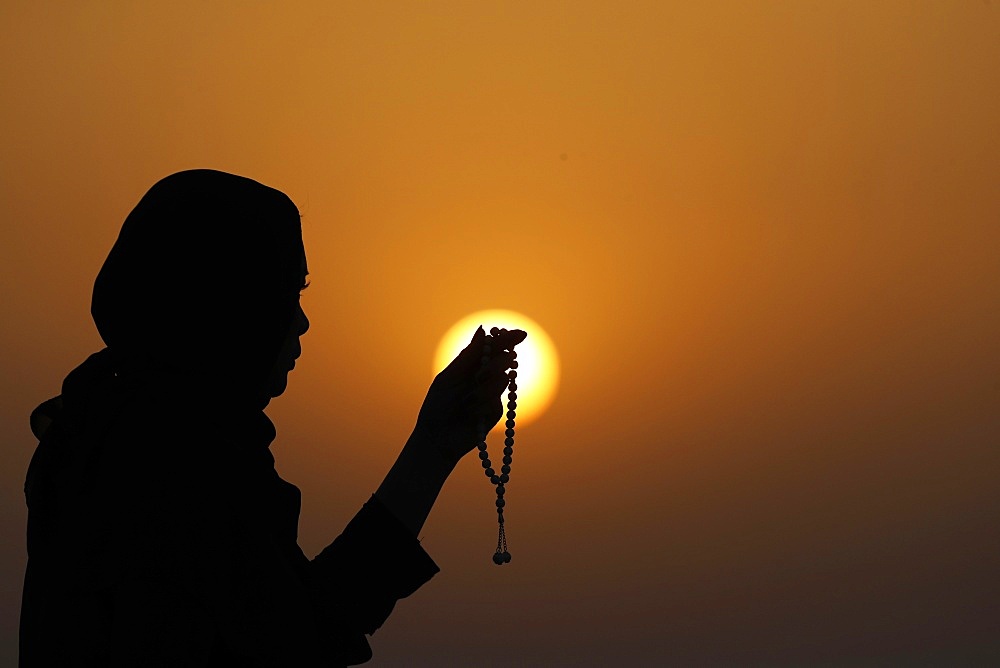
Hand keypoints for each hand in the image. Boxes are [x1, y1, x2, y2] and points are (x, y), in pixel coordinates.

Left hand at [412, 325, 526, 466]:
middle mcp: (486, 376)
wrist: (437, 436)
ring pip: (502, 380)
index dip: (508, 339)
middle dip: (496, 364)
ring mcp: (493, 394)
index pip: (494, 347)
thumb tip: (483, 328)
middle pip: (503, 360)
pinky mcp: (496, 412)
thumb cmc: (439, 403)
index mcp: (473, 364)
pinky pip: (496, 402)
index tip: (521, 335)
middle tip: (480, 376)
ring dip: (482, 390)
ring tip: (466, 402)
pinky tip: (469, 414)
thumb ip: (469, 355)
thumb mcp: (450, 376)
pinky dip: (481, 406)